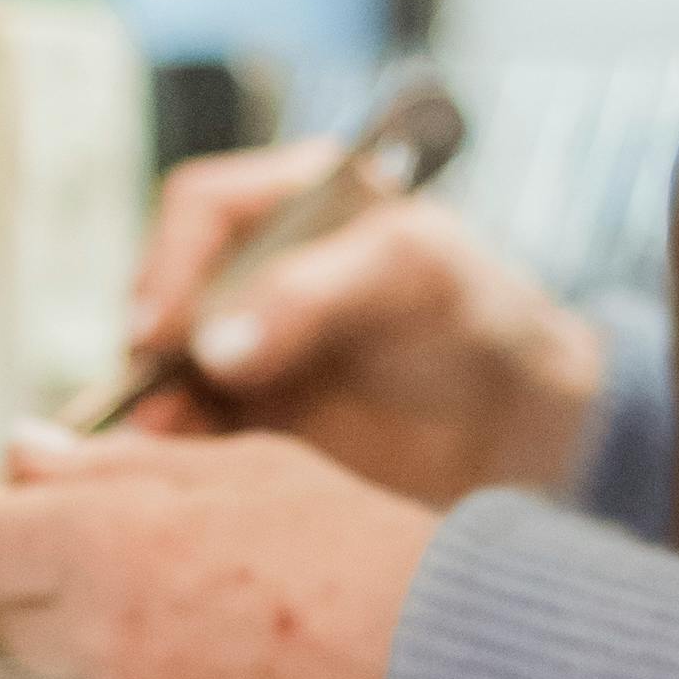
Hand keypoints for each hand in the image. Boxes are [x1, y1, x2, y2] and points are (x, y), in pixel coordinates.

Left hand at [0, 427, 434, 678]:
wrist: (452, 669)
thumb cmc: (359, 550)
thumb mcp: (241, 468)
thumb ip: (112, 466)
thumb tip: (19, 456)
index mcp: (109, 542)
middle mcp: (107, 638)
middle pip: (9, 617)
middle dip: (48, 585)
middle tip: (138, 556)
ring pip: (87, 675)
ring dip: (125, 643)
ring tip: (235, 614)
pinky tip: (259, 673)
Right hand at [121, 139, 605, 509]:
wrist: (524, 430)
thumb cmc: (481, 320)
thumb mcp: (413, 274)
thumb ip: (312, 294)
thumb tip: (212, 346)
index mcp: (295, 199)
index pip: (202, 208)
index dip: (172, 262)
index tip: (163, 333)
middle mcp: (254, 267)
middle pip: (166, 292)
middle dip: (154, 350)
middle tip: (158, 408)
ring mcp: (247, 344)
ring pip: (164, 367)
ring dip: (155, 408)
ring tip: (164, 453)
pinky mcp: (248, 418)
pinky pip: (187, 430)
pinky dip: (175, 452)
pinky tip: (182, 479)